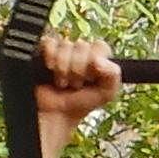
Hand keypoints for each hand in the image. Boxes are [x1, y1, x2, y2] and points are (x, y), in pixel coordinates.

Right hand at [34, 32, 124, 151]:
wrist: (58, 115)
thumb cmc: (82, 103)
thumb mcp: (106, 93)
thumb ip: (113, 74)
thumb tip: (98, 60)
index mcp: (97, 57)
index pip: (99, 46)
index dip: (94, 61)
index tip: (90, 77)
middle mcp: (80, 52)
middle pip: (82, 45)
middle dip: (78, 69)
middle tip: (75, 84)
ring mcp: (63, 51)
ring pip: (65, 45)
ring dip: (63, 68)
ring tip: (63, 82)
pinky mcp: (45, 52)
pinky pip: (49, 43)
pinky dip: (50, 56)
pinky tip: (51, 69)